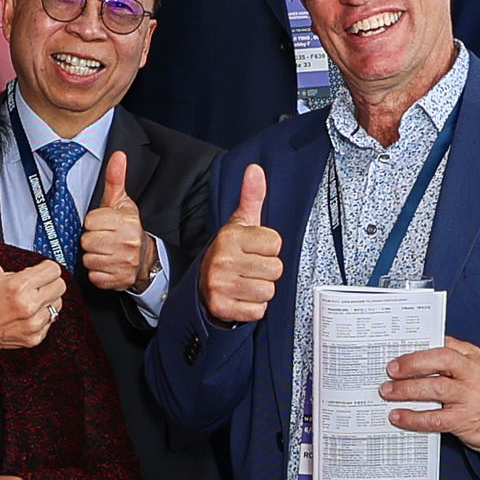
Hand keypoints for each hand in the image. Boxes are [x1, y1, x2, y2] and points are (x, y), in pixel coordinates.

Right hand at [0, 216, 63, 378]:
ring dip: (46, 299)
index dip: (43, 267)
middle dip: (47, 282)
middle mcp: (28, 306)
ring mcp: (33, 324)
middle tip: (31, 284)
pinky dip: (41, 316)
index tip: (32, 271)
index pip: (53, 269)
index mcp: (18, 287)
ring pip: (58, 303)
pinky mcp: (35, 337)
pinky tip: (24, 313)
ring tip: (27, 299)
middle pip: (60, 285)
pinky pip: (51, 321)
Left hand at [78, 147, 154, 293]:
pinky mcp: (120, 280)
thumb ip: (115, 179)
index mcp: (127, 222)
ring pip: (89, 260)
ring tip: (105, 252)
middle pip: (87, 241)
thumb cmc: (128, 227)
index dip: (92, 223)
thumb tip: (118, 155)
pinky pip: (94, 276)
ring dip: (93, 257)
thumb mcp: (122, 202)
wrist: (146, 258)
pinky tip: (107, 265)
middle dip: (91, 240)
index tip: (102, 224)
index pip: (90, 222)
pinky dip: (98, 273)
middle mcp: (128, 243)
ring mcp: (125, 263)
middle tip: (102, 239)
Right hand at [199, 162, 281, 325]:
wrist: (203, 283)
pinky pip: (258, 310)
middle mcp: (223, 259)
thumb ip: (251, 196)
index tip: (253, 249)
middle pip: (276, 269)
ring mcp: (220, 284)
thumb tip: (255, 169)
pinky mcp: (222, 307)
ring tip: (245, 281)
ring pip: (268, 291)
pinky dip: (252, 307)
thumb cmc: (230, 251)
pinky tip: (240, 297)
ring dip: (260, 290)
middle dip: (266, 271)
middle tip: (249, 268)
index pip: (276, 244)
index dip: (268, 248)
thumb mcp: (240, 222)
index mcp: (230, 236)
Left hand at [383, 337, 479, 456]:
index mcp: (472, 357)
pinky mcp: (464, 420)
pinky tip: (398, 416)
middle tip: (390, 370)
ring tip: (388, 391)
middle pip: (441, 361)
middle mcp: (473, 374)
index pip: (444, 345)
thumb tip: (410, 357)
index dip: (419, 348)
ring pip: (436, 388)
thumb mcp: (470, 369)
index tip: (397, 351)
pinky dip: (413, 417)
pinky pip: (434, 418)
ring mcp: (470, 397)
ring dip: (407, 390)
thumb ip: (448, 360)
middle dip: (412, 364)